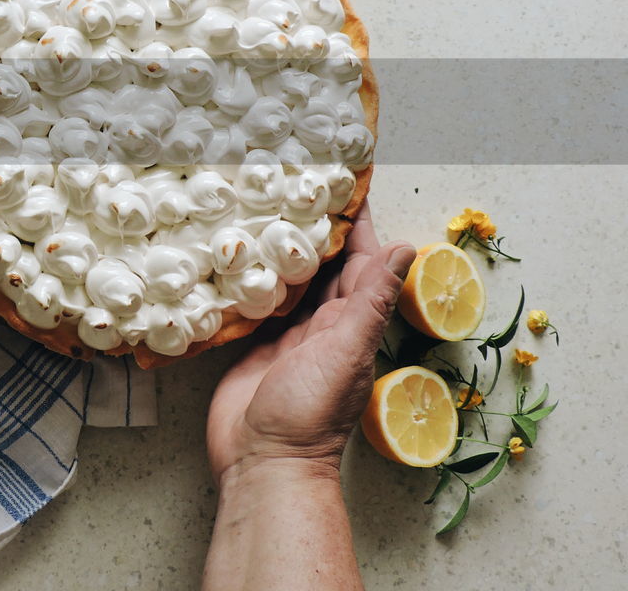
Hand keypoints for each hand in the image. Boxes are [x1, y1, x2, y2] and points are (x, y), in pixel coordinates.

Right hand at [206, 203, 415, 484]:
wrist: (263, 462)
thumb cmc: (310, 412)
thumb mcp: (347, 350)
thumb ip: (371, 301)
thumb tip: (406, 250)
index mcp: (351, 323)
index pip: (360, 262)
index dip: (357, 226)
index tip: (348, 185)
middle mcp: (322, 325)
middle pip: (323, 265)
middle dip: (315, 227)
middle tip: (299, 183)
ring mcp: (286, 335)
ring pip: (290, 280)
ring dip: (283, 248)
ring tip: (268, 207)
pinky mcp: (253, 345)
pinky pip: (256, 302)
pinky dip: (252, 278)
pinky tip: (240, 256)